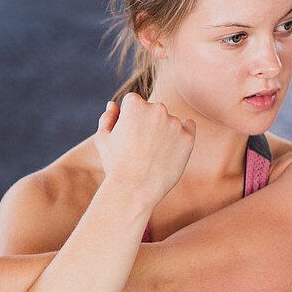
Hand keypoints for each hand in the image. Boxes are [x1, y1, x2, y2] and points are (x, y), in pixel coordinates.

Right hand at [93, 92, 195, 207]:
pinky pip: (188, 127)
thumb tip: (113, 105)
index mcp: (135, 104)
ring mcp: (174, 123)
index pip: (133, 102)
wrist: (134, 189)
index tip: (126, 135)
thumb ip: (108, 118)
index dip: (127, 119)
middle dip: (146, 123)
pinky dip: (181, 134)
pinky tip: (171, 148)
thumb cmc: (114, 164)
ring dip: (163, 131)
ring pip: (169, 120)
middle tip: (139, 147)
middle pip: (152, 110)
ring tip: (152, 154)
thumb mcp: (103, 139)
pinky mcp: (188, 138)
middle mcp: (157, 109)